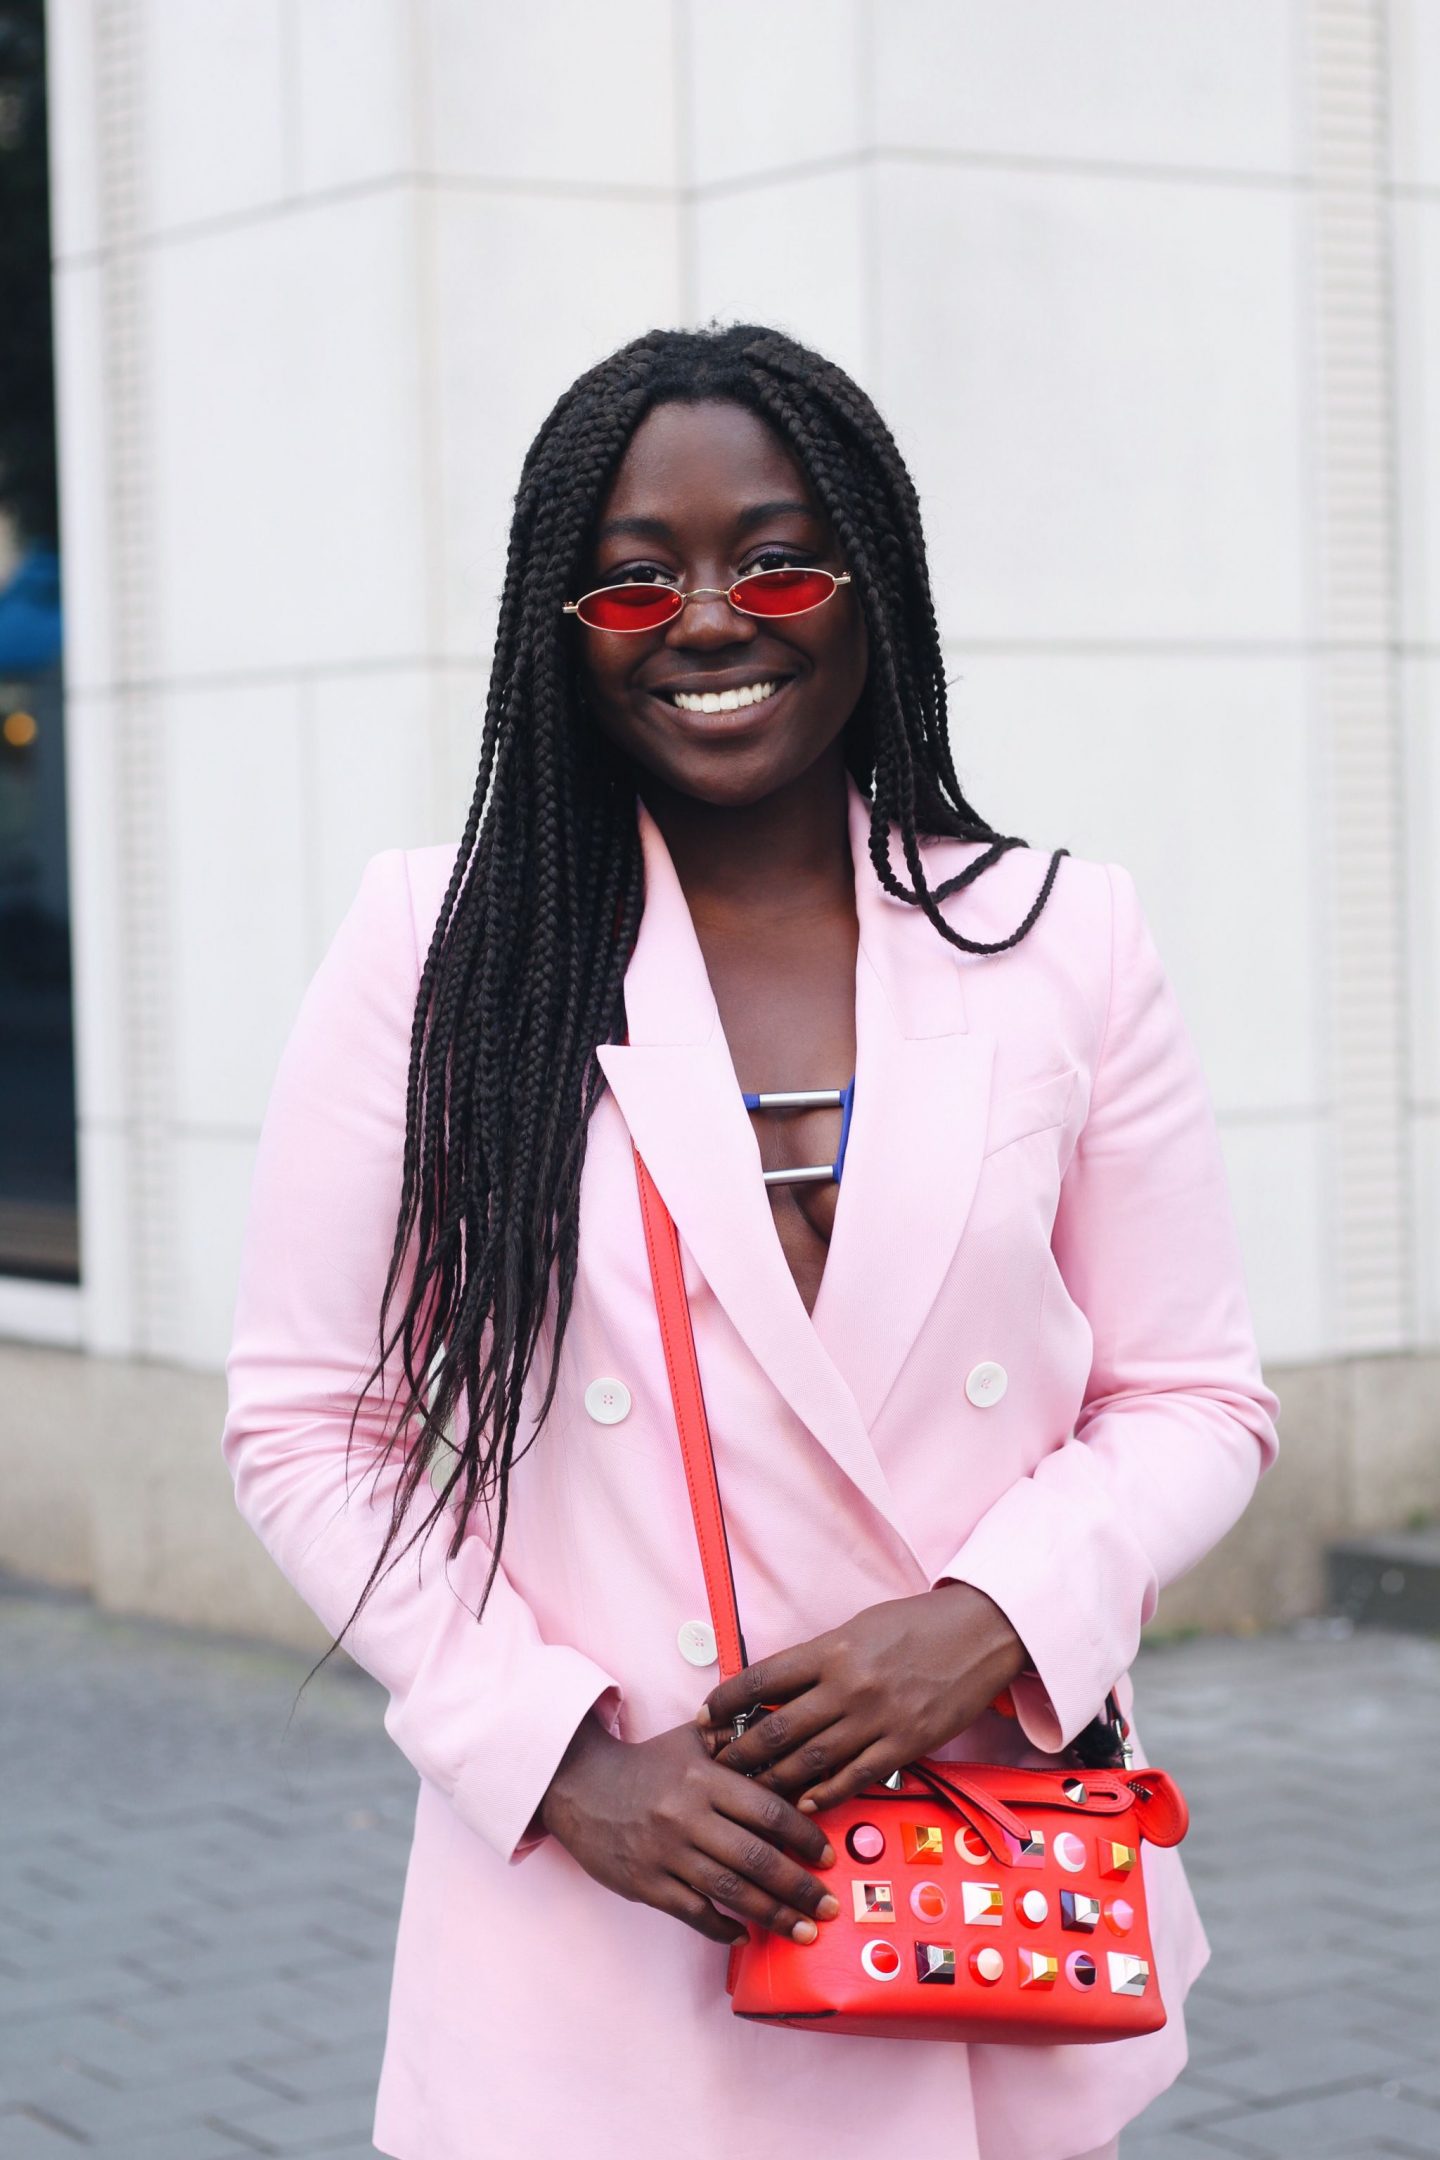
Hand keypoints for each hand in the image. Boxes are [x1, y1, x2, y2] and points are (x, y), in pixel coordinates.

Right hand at [537, 1709, 840, 1948]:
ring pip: (730, 1892)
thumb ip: (736, 1740)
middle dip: (800, 1888)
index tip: (828, 1857)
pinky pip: (693, 1913)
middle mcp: (688, 1816)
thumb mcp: (691, 1739)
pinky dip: (723, 1929)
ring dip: (773, 1916)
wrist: (581, 1786)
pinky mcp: (646, 1883)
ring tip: (803, 1932)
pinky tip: (746, 1936)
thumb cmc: (647, 1763)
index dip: (804, 1836)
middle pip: (756, 1859)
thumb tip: (785, 1733)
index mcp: (705, 1778)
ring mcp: (666, 1853)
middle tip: (828, 1908)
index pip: (768, 1809)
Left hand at [695, 1583, 1028, 1813]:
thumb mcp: (859, 1628)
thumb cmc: (916, 1624)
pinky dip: (822, 1794)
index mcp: (832, 1649)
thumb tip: (777, 1687)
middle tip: (717, 1764)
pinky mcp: (904, 1746)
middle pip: (778, 1728)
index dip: (726, 1701)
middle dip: (741, 1751)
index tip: (704, 1717)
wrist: (980, 1633)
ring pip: (811, 1760)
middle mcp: (849, 1686)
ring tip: (747, 1791)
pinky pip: (854, 1778)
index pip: (763, 1678)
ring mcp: (877, 1719)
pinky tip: (800, 1804)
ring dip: (773, 1779)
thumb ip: (820, 1658)